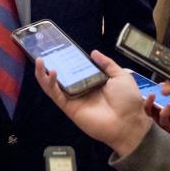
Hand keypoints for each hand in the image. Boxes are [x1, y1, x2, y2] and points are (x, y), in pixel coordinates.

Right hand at [35, 51, 150, 157]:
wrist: (129, 122)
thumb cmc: (128, 100)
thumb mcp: (120, 76)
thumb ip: (107, 64)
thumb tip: (93, 52)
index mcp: (94, 82)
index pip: (77, 69)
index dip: (68, 60)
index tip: (61, 49)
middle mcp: (82, 89)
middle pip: (63, 76)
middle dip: (53, 65)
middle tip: (45, 53)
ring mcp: (74, 99)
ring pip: (54, 86)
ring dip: (44, 74)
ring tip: (40, 60)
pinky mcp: (69, 108)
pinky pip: (56, 95)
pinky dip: (50, 84)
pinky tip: (50, 72)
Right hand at [147, 86, 169, 144]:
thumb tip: (169, 78)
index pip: (161, 95)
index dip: (154, 89)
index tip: (150, 82)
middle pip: (154, 106)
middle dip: (148, 98)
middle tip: (146, 90)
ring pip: (155, 115)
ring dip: (151, 106)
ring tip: (152, 96)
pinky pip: (166, 123)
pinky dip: (164, 115)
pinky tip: (167, 106)